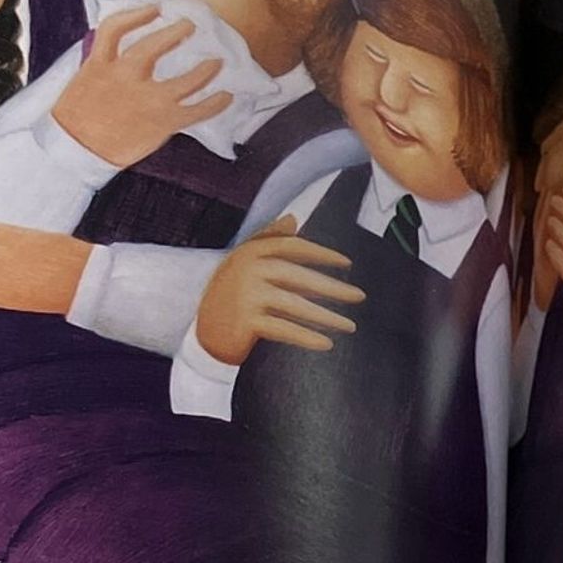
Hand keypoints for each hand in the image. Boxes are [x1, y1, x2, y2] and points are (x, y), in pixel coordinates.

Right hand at [53, 5, 232, 168]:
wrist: (77, 152)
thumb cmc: (77, 118)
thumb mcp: (82, 80)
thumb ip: (103, 62)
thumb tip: (123, 48)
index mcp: (101, 64)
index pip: (116, 28)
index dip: (136, 14)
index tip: (155, 8)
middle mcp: (126, 77)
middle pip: (155, 47)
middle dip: (175, 33)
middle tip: (190, 25)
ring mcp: (147, 100)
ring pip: (185, 80)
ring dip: (206, 70)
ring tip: (217, 62)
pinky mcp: (162, 122)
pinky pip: (196, 110)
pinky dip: (215, 103)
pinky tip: (226, 96)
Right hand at [194, 215, 364, 364]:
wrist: (203, 333)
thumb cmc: (230, 295)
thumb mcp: (244, 263)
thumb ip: (267, 239)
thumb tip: (293, 218)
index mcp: (250, 252)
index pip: (293, 247)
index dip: (322, 254)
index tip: (347, 263)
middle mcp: (248, 270)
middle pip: (300, 277)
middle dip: (333, 288)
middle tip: (360, 297)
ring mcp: (246, 296)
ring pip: (297, 305)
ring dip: (327, 317)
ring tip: (350, 326)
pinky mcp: (246, 322)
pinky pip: (285, 329)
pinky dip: (307, 337)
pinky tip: (326, 343)